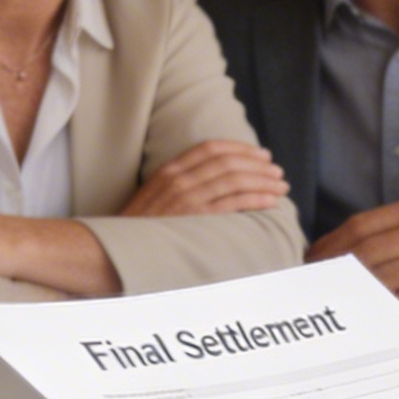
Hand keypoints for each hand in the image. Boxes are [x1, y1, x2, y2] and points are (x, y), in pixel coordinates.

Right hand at [119, 142, 289, 217]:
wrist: (116, 250)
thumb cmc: (138, 230)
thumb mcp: (152, 198)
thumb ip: (177, 187)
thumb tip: (208, 184)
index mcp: (169, 171)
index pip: (210, 148)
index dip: (240, 149)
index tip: (260, 155)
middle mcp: (179, 180)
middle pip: (228, 162)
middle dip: (258, 165)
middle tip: (277, 172)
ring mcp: (187, 198)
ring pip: (235, 180)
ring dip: (263, 182)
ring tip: (281, 187)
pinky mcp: (195, 218)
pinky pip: (233, 203)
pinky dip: (256, 199)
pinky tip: (271, 201)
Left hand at [307, 197, 398, 310]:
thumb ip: (396, 232)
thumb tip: (343, 252)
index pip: (361, 227)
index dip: (330, 247)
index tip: (311, 263)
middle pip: (367, 253)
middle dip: (336, 273)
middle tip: (318, 288)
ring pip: (384, 279)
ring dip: (358, 294)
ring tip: (340, 303)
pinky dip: (387, 309)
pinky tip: (373, 314)